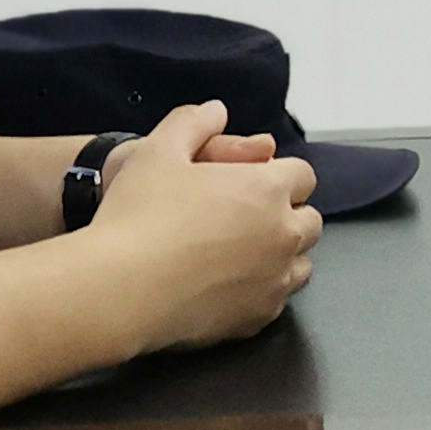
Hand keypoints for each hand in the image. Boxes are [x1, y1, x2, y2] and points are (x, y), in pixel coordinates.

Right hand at [87, 101, 321, 352]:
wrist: (119, 289)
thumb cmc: (137, 215)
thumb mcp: (157, 151)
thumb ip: (192, 123)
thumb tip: (215, 110)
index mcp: (267, 189)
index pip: (303, 175)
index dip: (278, 174)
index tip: (250, 182)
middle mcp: (282, 234)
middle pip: (310, 220)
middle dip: (286, 214)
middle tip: (245, 217)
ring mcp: (274, 281)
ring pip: (302, 263)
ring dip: (282, 254)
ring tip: (242, 252)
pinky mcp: (258, 319)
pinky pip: (278, 301)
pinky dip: (264, 290)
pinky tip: (230, 285)